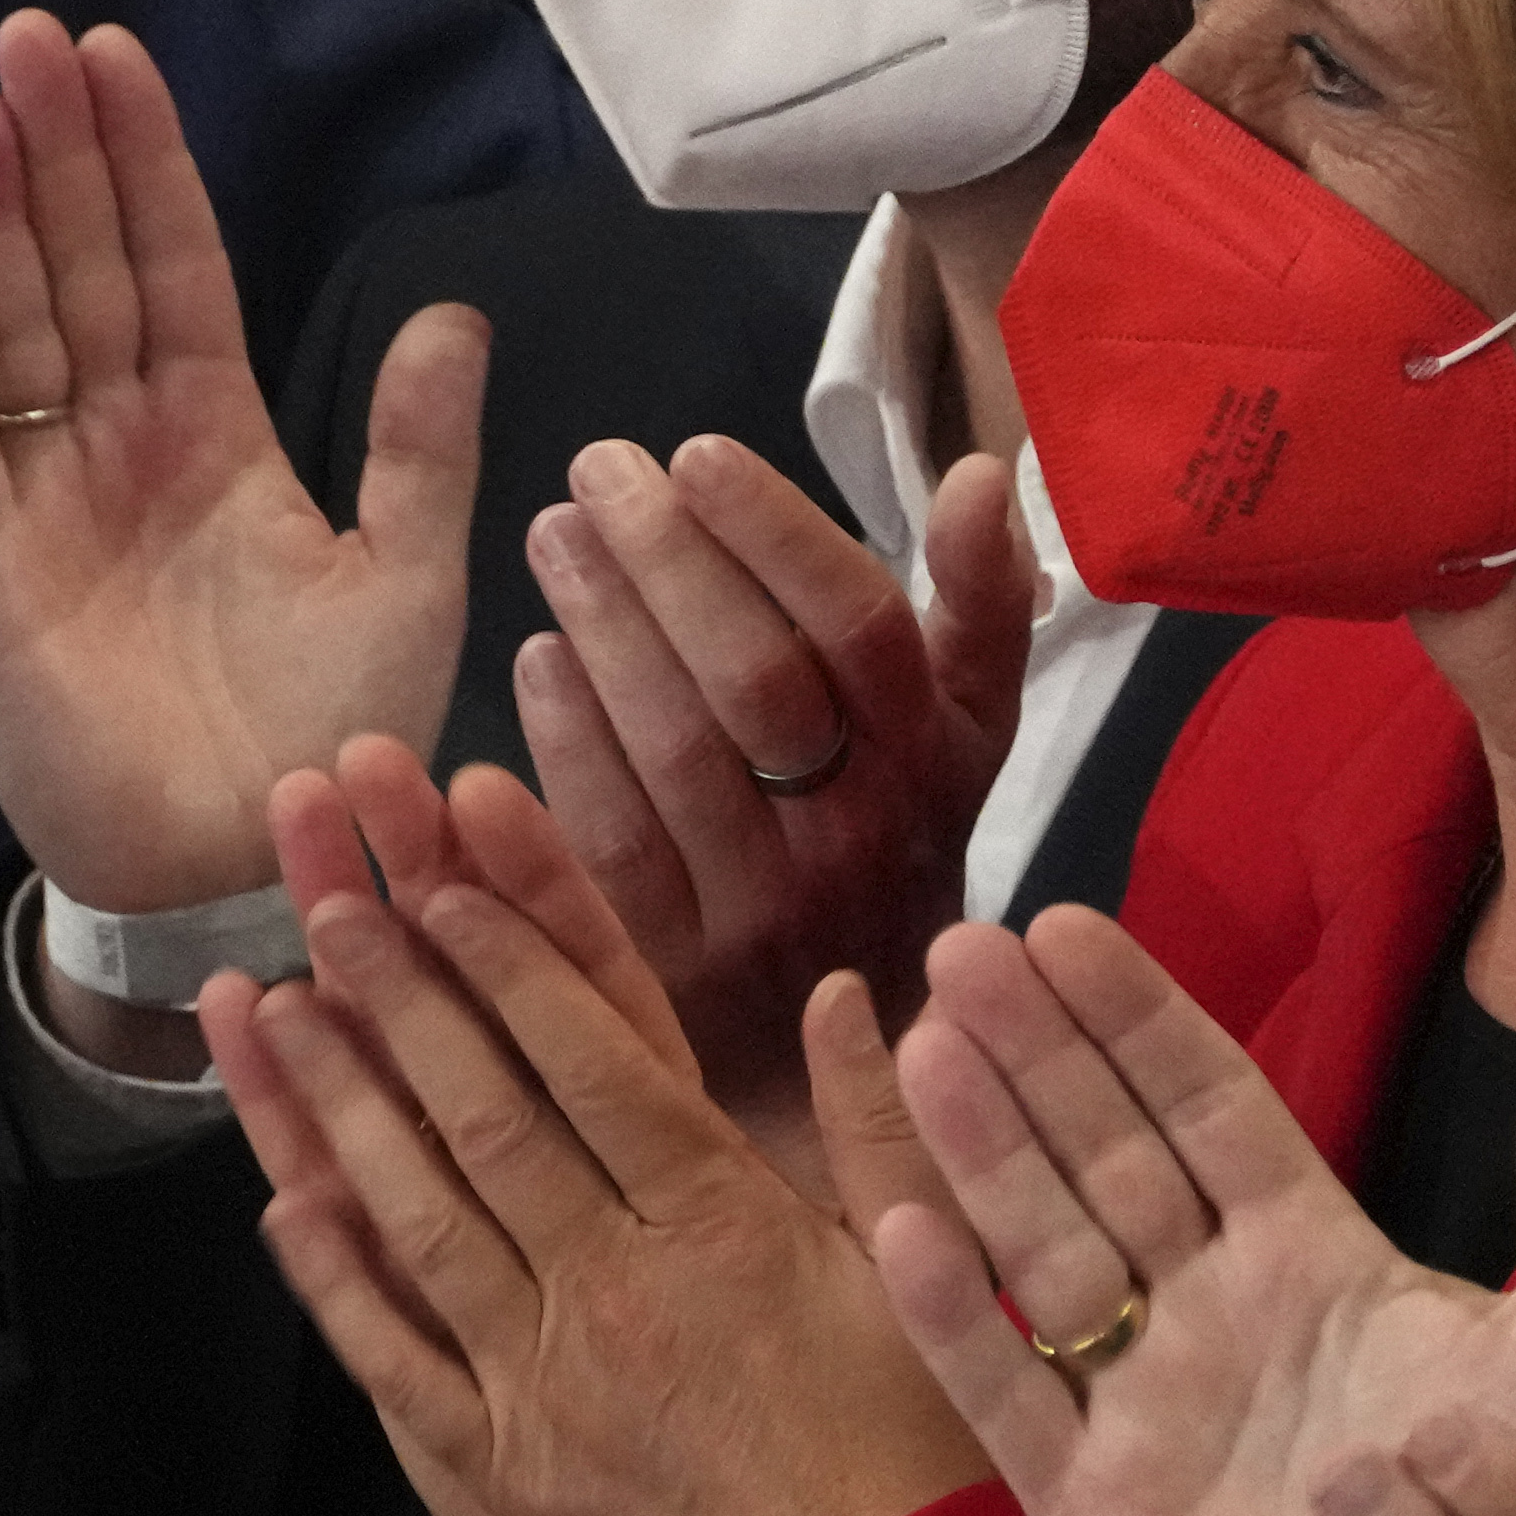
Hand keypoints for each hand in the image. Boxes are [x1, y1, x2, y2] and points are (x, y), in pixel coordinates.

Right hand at [0, 10, 474, 1073]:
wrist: (261, 858)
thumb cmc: (334, 730)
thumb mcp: (410, 576)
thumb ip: (419, 446)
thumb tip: (453, 314)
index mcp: (215, 435)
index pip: (170, 266)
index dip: (143, 164)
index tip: (116, 56)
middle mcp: (117, 449)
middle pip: (75, 269)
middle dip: (55, 152)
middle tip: (29, 35)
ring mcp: (42, 500)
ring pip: (10, 328)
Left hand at [212, 739, 987, 1515]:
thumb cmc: (917, 1457)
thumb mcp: (928, 1278)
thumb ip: (879, 1129)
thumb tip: (852, 992)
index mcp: (727, 1232)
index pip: (597, 1066)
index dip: (514, 962)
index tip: (448, 877)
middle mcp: (617, 1294)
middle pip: (488, 1120)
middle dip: (402, 1001)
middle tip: (326, 901)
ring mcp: (540, 1387)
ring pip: (419, 1219)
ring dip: (341, 1107)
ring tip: (273, 1008)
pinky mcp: (491, 1475)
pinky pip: (391, 1359)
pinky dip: (334, 1276)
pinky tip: (285, 1196)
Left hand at [514, 436, 1034, 1165]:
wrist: (860, 1062)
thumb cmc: (898, 850)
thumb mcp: (969, 739)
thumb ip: (981, 608)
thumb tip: (978, 472)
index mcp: (937, 762)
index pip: (859, 628)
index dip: (773, 534)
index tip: (693, 453)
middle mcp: (861, 837)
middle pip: (755, 680)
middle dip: (666, 562)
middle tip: (595, 473)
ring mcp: (764, 910)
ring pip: (674, 753)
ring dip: (604, 630)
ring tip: (553, 536)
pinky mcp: (673, 968)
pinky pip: (609, 838)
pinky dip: (566, 739)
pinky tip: (534, 657)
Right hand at [866, 908, 1515, 1515]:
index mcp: (1309, 1257)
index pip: (1206, 1109)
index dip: (1136, 1020)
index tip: (1066, 926)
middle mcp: (1205, 1309)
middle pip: (1101, 1154)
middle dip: (1033, 1052)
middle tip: (960, 949)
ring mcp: (1135, 1402)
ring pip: (1037, 1248)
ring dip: (980, 1147)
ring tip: (923, 1043)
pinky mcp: (1086, 1506)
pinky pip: (1005, 1395)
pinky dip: (952, 1320)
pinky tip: (904, 1230)